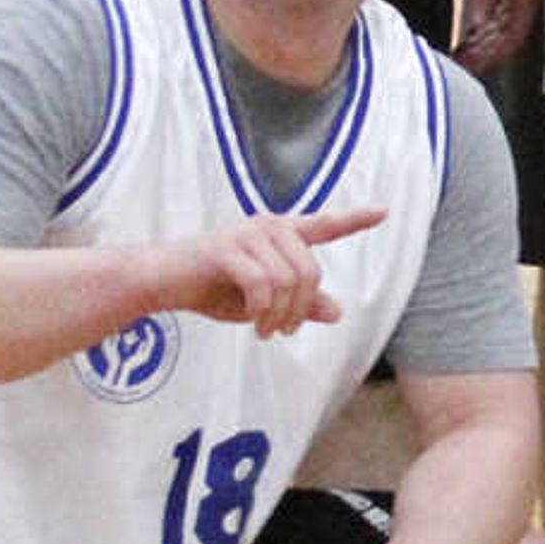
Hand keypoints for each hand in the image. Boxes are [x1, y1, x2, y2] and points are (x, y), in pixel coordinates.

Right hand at [168, 205, 383, 335]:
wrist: (161, 282)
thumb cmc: (211, 289)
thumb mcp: (262, 303)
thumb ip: (298, 303)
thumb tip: (337, 311)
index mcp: (279, 236)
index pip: (323, 226)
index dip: (355, 220)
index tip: (384, 212)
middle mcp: (268, 227)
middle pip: (311, 272)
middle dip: (301, 310)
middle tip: (283, 331)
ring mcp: (247, 234)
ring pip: (288, 281)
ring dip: (280, 315)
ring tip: (266, 330)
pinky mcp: (226, 248)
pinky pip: (262, 284)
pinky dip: (262, 310)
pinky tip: (255, 323)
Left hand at [457, 0, 543, 72]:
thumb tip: (475, 23)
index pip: (513, 37)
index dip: (494, 55)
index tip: (474, 66)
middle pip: (510, 33)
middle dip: (487, 51)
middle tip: (463, 62)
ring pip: (507, 21)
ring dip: (487, 37)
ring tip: (465, 48)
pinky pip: (506, 6)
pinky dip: (490, 19)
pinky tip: (475, 26)